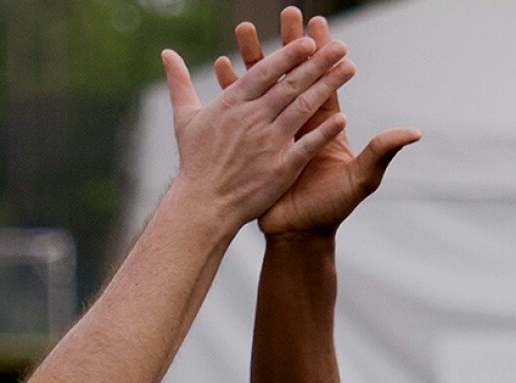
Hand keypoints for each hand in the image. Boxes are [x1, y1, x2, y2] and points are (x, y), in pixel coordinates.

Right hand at [161, 29, 353, 234]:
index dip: (288, 56)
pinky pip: (306, 146)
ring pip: (303, 108)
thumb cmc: (194, 164)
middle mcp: (252, 120)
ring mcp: (267, 144)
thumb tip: (166, 53)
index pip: (265, 73)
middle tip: (340, 44)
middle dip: (318, 63)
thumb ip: (180, 84)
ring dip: (328, 86)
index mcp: (231, 106)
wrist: (202, 207)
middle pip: (290, 85)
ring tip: (349, 68)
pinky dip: (324, 132)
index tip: (308, 41)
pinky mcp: (280, 169)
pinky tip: (342, 118)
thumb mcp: (184, 119)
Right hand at [214, 7, 420, 236]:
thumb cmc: (330, 211)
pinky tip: (223, 69)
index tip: (317, 25)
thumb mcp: (358, 181)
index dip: (321, 54)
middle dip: (289, 45)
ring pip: (264, 89)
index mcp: (323, 126)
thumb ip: (380, 153)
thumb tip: (412, 132)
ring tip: (244, 31)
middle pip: (293, 76)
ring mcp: (273, 134)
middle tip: (285, 13)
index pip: (323, 81)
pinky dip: (232, 91)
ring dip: (254, 59)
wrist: (298, 236)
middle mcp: (298, 124)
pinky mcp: (254, 147)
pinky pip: (242, 115)